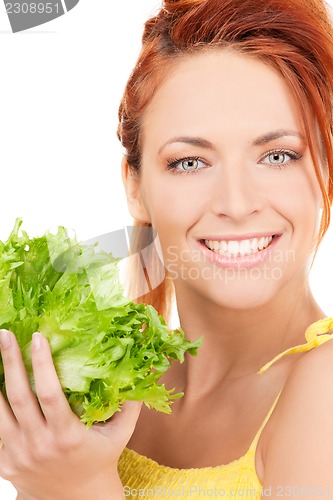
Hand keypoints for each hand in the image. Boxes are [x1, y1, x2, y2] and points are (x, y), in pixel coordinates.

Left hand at [0, 330, 141, 499]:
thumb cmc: (101, 460)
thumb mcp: (120, 434)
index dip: (41, 364)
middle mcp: (39, 445)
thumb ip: (131, 403)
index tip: (37, 337)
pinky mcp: (5, 463)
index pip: (49, 394)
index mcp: (67, 436)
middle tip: (4, 334)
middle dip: (10, 362)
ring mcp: (18, 456)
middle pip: (18, 397)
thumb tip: (144, 370)